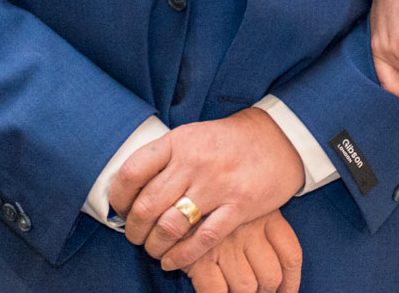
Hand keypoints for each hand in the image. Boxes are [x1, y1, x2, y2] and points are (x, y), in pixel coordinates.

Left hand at [110, 108, 303, 268]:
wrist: (280, 138)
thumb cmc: (229, 141)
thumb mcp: (193, 136)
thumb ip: (165, 160)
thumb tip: (130, 192)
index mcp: (180, 141)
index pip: (132, 172)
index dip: (118, 198)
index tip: (120, 210)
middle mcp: (195, 162)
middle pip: (147, 206)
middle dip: (134, 230)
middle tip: (136, 236)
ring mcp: (218, 184)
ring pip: (170, 227)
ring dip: (155, 246)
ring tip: (154, 249)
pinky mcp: (240, 205)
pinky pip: (202, 240)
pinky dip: (181, 257)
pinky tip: (172, 261)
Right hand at [184, 209, 302, 292]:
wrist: (176, 194)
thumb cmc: (215, 203)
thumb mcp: (246, 204)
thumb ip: (264, 231)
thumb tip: (275, 276)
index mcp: (267, 215)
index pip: (290, 256)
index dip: (291, 282)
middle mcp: (250, 229)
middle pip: (270, 277)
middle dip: (263, 292)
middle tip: (253, 291)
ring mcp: (225, 244)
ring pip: (246, 287)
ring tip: (230, 289)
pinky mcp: (200, 257)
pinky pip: (217, 292)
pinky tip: (213, 289)